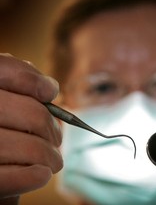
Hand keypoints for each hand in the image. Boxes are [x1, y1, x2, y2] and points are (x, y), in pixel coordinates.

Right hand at [0, 54, 62, 202]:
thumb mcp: (1, 105)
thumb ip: (18, 90)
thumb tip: (49, 87)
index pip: (3, 69)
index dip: (31, 79)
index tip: (49, 91)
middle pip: (32, 114)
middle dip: (52, 129)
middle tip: (57, 139)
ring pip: (30, 148)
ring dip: (50, 156)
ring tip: (54, 160)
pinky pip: (16, 178)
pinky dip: (36, 176)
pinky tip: (42, 174)